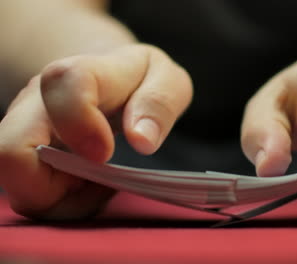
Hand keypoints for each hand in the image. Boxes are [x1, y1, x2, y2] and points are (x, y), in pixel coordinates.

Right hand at [0, 44, 191, 218]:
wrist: (104, 75)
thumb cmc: (137, 80)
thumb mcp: (165, 79)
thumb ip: (159, 103)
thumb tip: (142, 141)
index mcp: (80, 73)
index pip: (62, 84)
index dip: (82, 124)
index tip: (107, 152)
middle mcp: (37, 101)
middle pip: (10, 150)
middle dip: (59, 187)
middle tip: (102, 180)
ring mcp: (23, 130)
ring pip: (19, 185)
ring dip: (64, 199)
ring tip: (99, 182)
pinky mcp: (23, 155)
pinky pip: (30, 196)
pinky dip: (61, 202)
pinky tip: (87, 184)